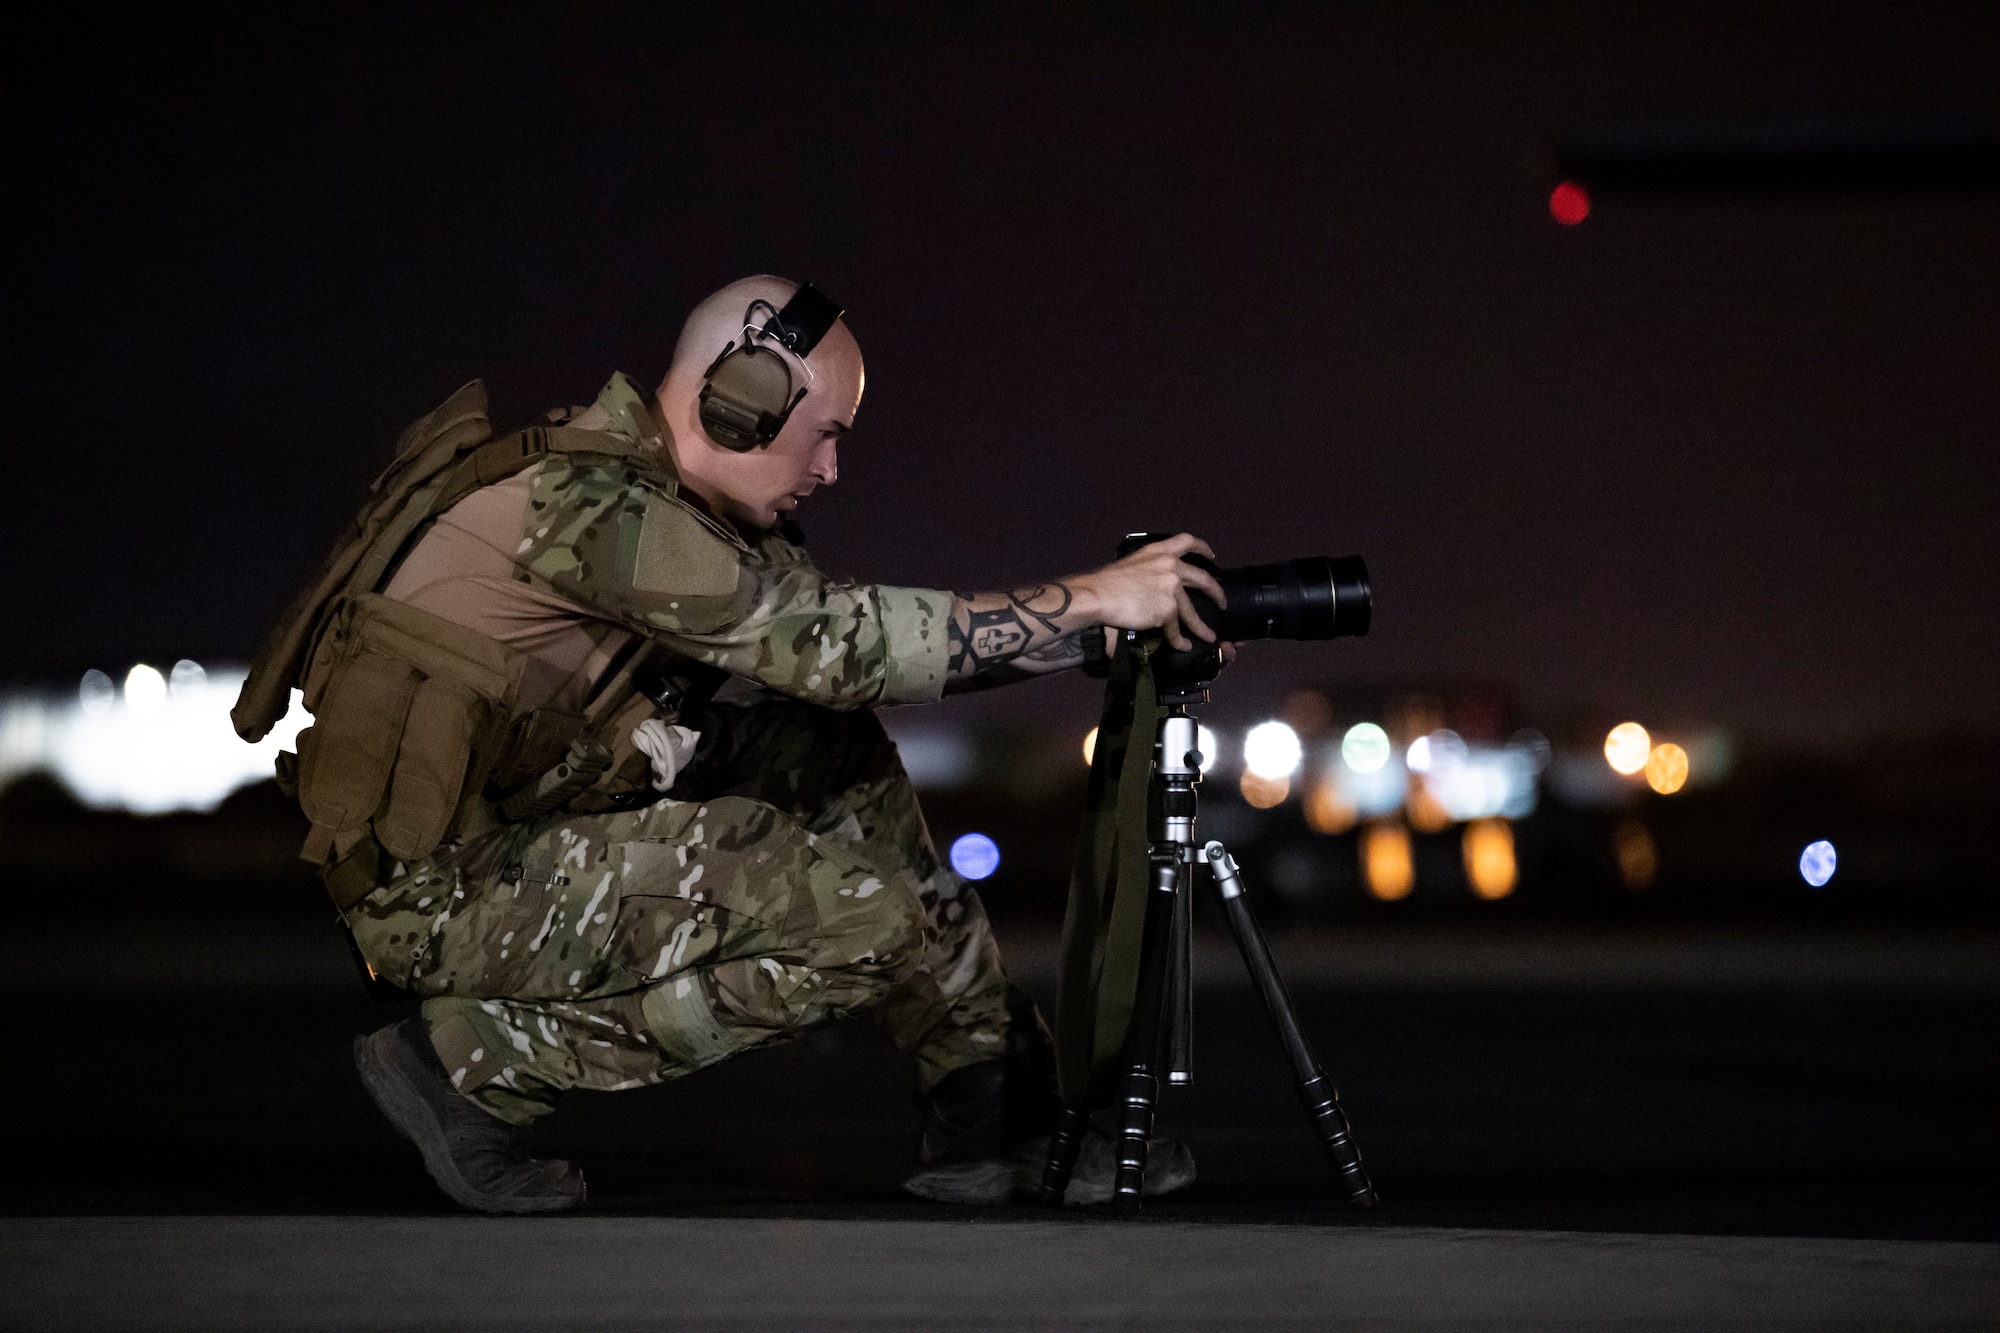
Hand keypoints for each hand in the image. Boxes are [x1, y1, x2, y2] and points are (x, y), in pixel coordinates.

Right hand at [1072, 534, 1227, 651]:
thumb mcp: (1132, 565)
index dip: (1203, 548)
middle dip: (1216, 592)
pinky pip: (1176, 628)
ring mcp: (1171, 587)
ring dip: (1201, 626)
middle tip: (1221, 601)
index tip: (1212, 557)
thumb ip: (1149, 571)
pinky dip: (1179, 639)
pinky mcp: (1168, 609)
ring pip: (1191, 611)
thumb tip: (1154, 588)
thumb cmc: (1106, 583)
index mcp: (1158, 551)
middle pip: (1202, 578)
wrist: (1098, 596)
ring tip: (1209, 636)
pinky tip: (1183, 645)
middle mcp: (1170, 565)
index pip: (1187, 542)